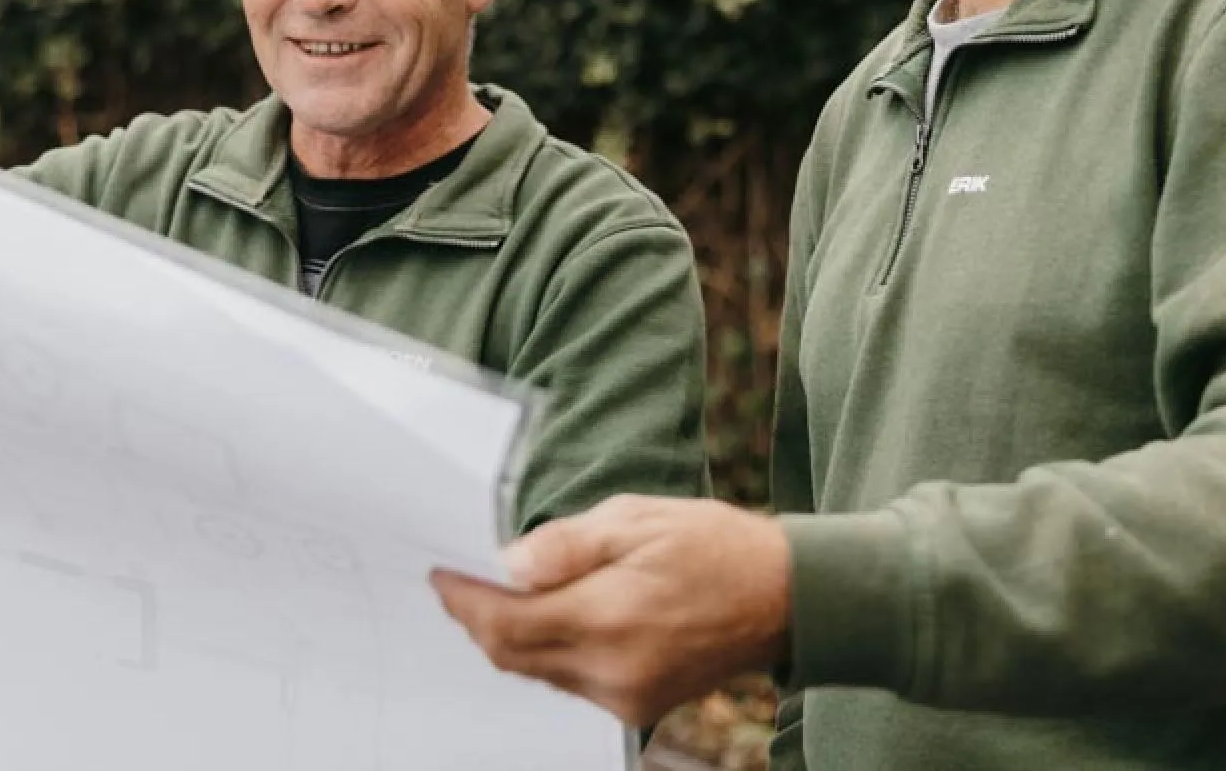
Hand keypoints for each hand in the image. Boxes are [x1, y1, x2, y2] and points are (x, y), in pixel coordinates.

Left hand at [430, 495, 791, 727]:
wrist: (786, 596)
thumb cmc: (716, 546)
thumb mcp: (638, 519)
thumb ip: (566, 545)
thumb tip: (506, 564)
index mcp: (608, 618)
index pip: (506, 624)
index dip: (463, 603)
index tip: (440, 575)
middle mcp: (611, 670)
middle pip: (513, 656)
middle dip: (478, 620)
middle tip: (458, 583)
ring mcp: (626, 696)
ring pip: (539, 673)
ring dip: (512, 637)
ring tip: (498, 595)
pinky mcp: (639, 706)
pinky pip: (571, 683)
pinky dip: (548, 652)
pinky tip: (549, 619)